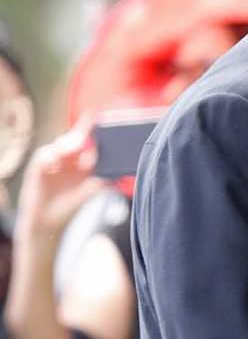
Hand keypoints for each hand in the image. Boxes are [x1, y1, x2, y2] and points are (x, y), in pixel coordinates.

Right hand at [15, 117, 105, 240]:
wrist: (49, 221)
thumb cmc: (71, 206)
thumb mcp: (89, 194)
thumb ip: (101, 183)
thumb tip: (117, 177)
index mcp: (86, 160)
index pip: (91, 140)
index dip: (94, 128)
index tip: (98, 116)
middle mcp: (71, 157)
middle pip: (75, 138)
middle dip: (81, 132)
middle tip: (86, 135)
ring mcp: (55, 160)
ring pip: (60, 144)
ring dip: (66, 145)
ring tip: (73, 150)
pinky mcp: (39, 166)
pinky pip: (44, 155)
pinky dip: (50, 157)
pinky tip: (54, 166)